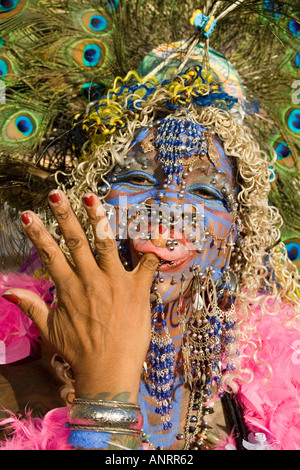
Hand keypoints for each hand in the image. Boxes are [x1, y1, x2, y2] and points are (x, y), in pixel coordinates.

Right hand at [2, 190, 158, 401]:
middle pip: (75, 241)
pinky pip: (146, 264)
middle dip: (64, 215)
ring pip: (106, 244)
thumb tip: (7, 292)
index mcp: (69, 288)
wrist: (109, 371)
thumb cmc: (79, 351)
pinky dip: (150, 248)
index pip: (50, 254)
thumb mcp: (51, 328)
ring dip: (98, 219)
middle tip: (56, 194)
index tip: (28, 214)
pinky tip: (152, 229)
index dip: (38, 233)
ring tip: (91, 198)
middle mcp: (90, 280)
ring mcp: (115, 282)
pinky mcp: (137, 289)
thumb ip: (32, 306)